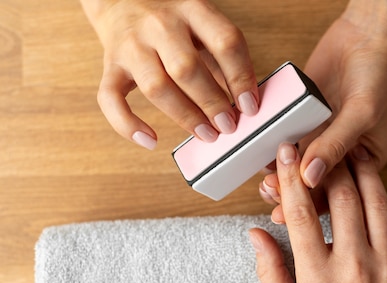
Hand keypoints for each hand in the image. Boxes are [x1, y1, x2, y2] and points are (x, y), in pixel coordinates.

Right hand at [80, 0, 258, 148]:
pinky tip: (150, 140)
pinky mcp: (110, 65)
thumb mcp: (202, 25)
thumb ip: (221, 58)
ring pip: (156, 86)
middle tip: (228, 125)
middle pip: (187, 68)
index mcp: (192, 10)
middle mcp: (160, 25)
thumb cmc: (172, 20)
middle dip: (212, 103)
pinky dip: (128, 124)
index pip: (225, 42)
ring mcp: (131, 45)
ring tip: (207, 134)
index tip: (250, 105)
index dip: (241, 77)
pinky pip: (111, 98)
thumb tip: (244, 103)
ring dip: (185, 116)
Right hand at [249, 143, 386, 282]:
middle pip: (341, 197)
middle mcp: (355, 266)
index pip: (301, 214)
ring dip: (364, 172)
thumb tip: (255, 234)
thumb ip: (270, 272)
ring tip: (355, 154)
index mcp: (319, 278)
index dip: (289, 177)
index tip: (284, 152)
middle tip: (322, 143)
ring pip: (377, 202)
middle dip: (328, 163)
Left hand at [259, 0, 386, 205]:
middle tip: (271, 191)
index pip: (337, 192)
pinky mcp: (302, 117)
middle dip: (291, 191)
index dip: (312, 203)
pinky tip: (260, 149)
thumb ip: (334, 145)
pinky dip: (272, 143)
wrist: (368, 33)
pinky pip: (284, 134)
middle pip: (312, 181)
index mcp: (363, 163)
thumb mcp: (362, 113)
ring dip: (279, 171)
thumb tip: (308, 176)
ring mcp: (318, 136)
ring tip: (264, 177)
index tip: (287, 211)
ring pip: (295, 162)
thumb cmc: (380, 75)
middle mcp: (339, 153)